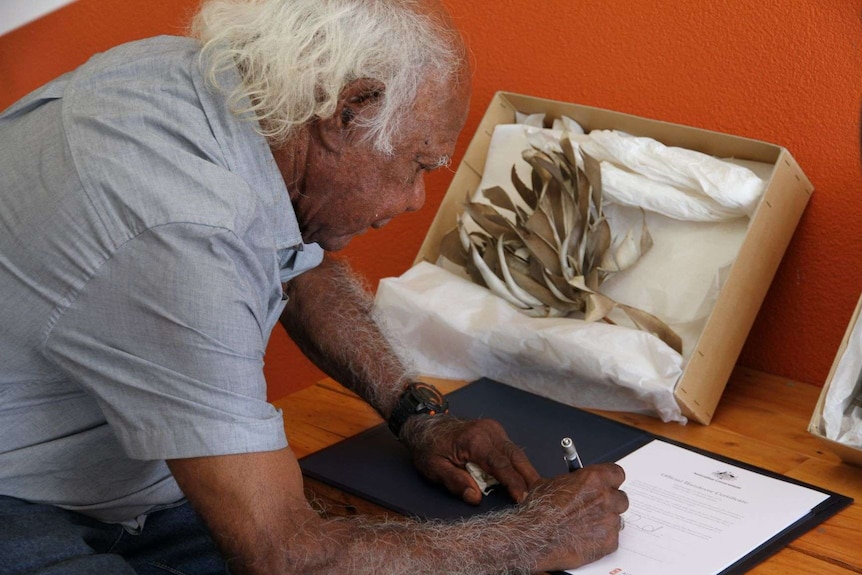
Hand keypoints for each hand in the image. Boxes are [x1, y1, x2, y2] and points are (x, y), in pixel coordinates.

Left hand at [400, 414, 540, 504]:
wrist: (427, 426)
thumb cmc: (429, 448)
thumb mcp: (433, 468)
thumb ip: (454, 482)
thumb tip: (475, 497)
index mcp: (473, 440)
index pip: (499, 464)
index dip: (513, 482)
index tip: (523, 498)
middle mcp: (488, 431)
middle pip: (515, 456)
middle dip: (528, 477)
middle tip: (542, 496)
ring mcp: (494, 429)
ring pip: (516, 452)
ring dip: (526, 471)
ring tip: (537, 491)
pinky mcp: (496, 431)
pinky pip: (511, 450)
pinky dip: (518, 465)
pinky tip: (524, 479)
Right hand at [521, 463, 628, 571]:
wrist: (534, 536)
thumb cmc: (539, 511)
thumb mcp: (551, 483)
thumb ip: (573, 481)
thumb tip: (576, 482)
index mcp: (593, 479)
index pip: (617, 473)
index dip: (611, 480)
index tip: (607, 484)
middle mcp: (605, 497)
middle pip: (621, 498)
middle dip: (610, 502)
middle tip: (596, 507)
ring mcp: (609, 520)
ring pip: (617, 519)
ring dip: (605, 521)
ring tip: (587, 526)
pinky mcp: (609, 541)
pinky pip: (612, 538)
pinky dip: (602, 539)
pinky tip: (586, 538)